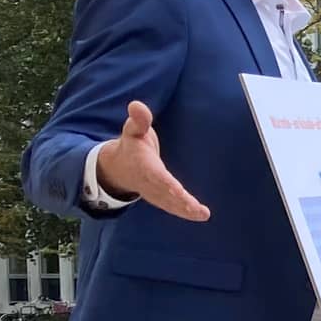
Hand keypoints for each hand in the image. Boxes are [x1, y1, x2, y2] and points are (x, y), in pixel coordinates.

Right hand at [94, 101, 209, 220]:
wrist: (118, 167)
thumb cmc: (132, 145)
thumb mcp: (132, 130)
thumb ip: (138, 120)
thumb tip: (136, 105)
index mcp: (143, 164)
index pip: (155, 174)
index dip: (165, 182)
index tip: (175, 188)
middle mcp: (148, 181)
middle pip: (165, 193)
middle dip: (179, 200)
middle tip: (195, 208)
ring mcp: (153, 192)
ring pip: (170, 203)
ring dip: (185, 210)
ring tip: (202, 214)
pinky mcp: (159, 198)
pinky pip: (172, 207)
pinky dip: (185, 212)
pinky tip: (201, 216)